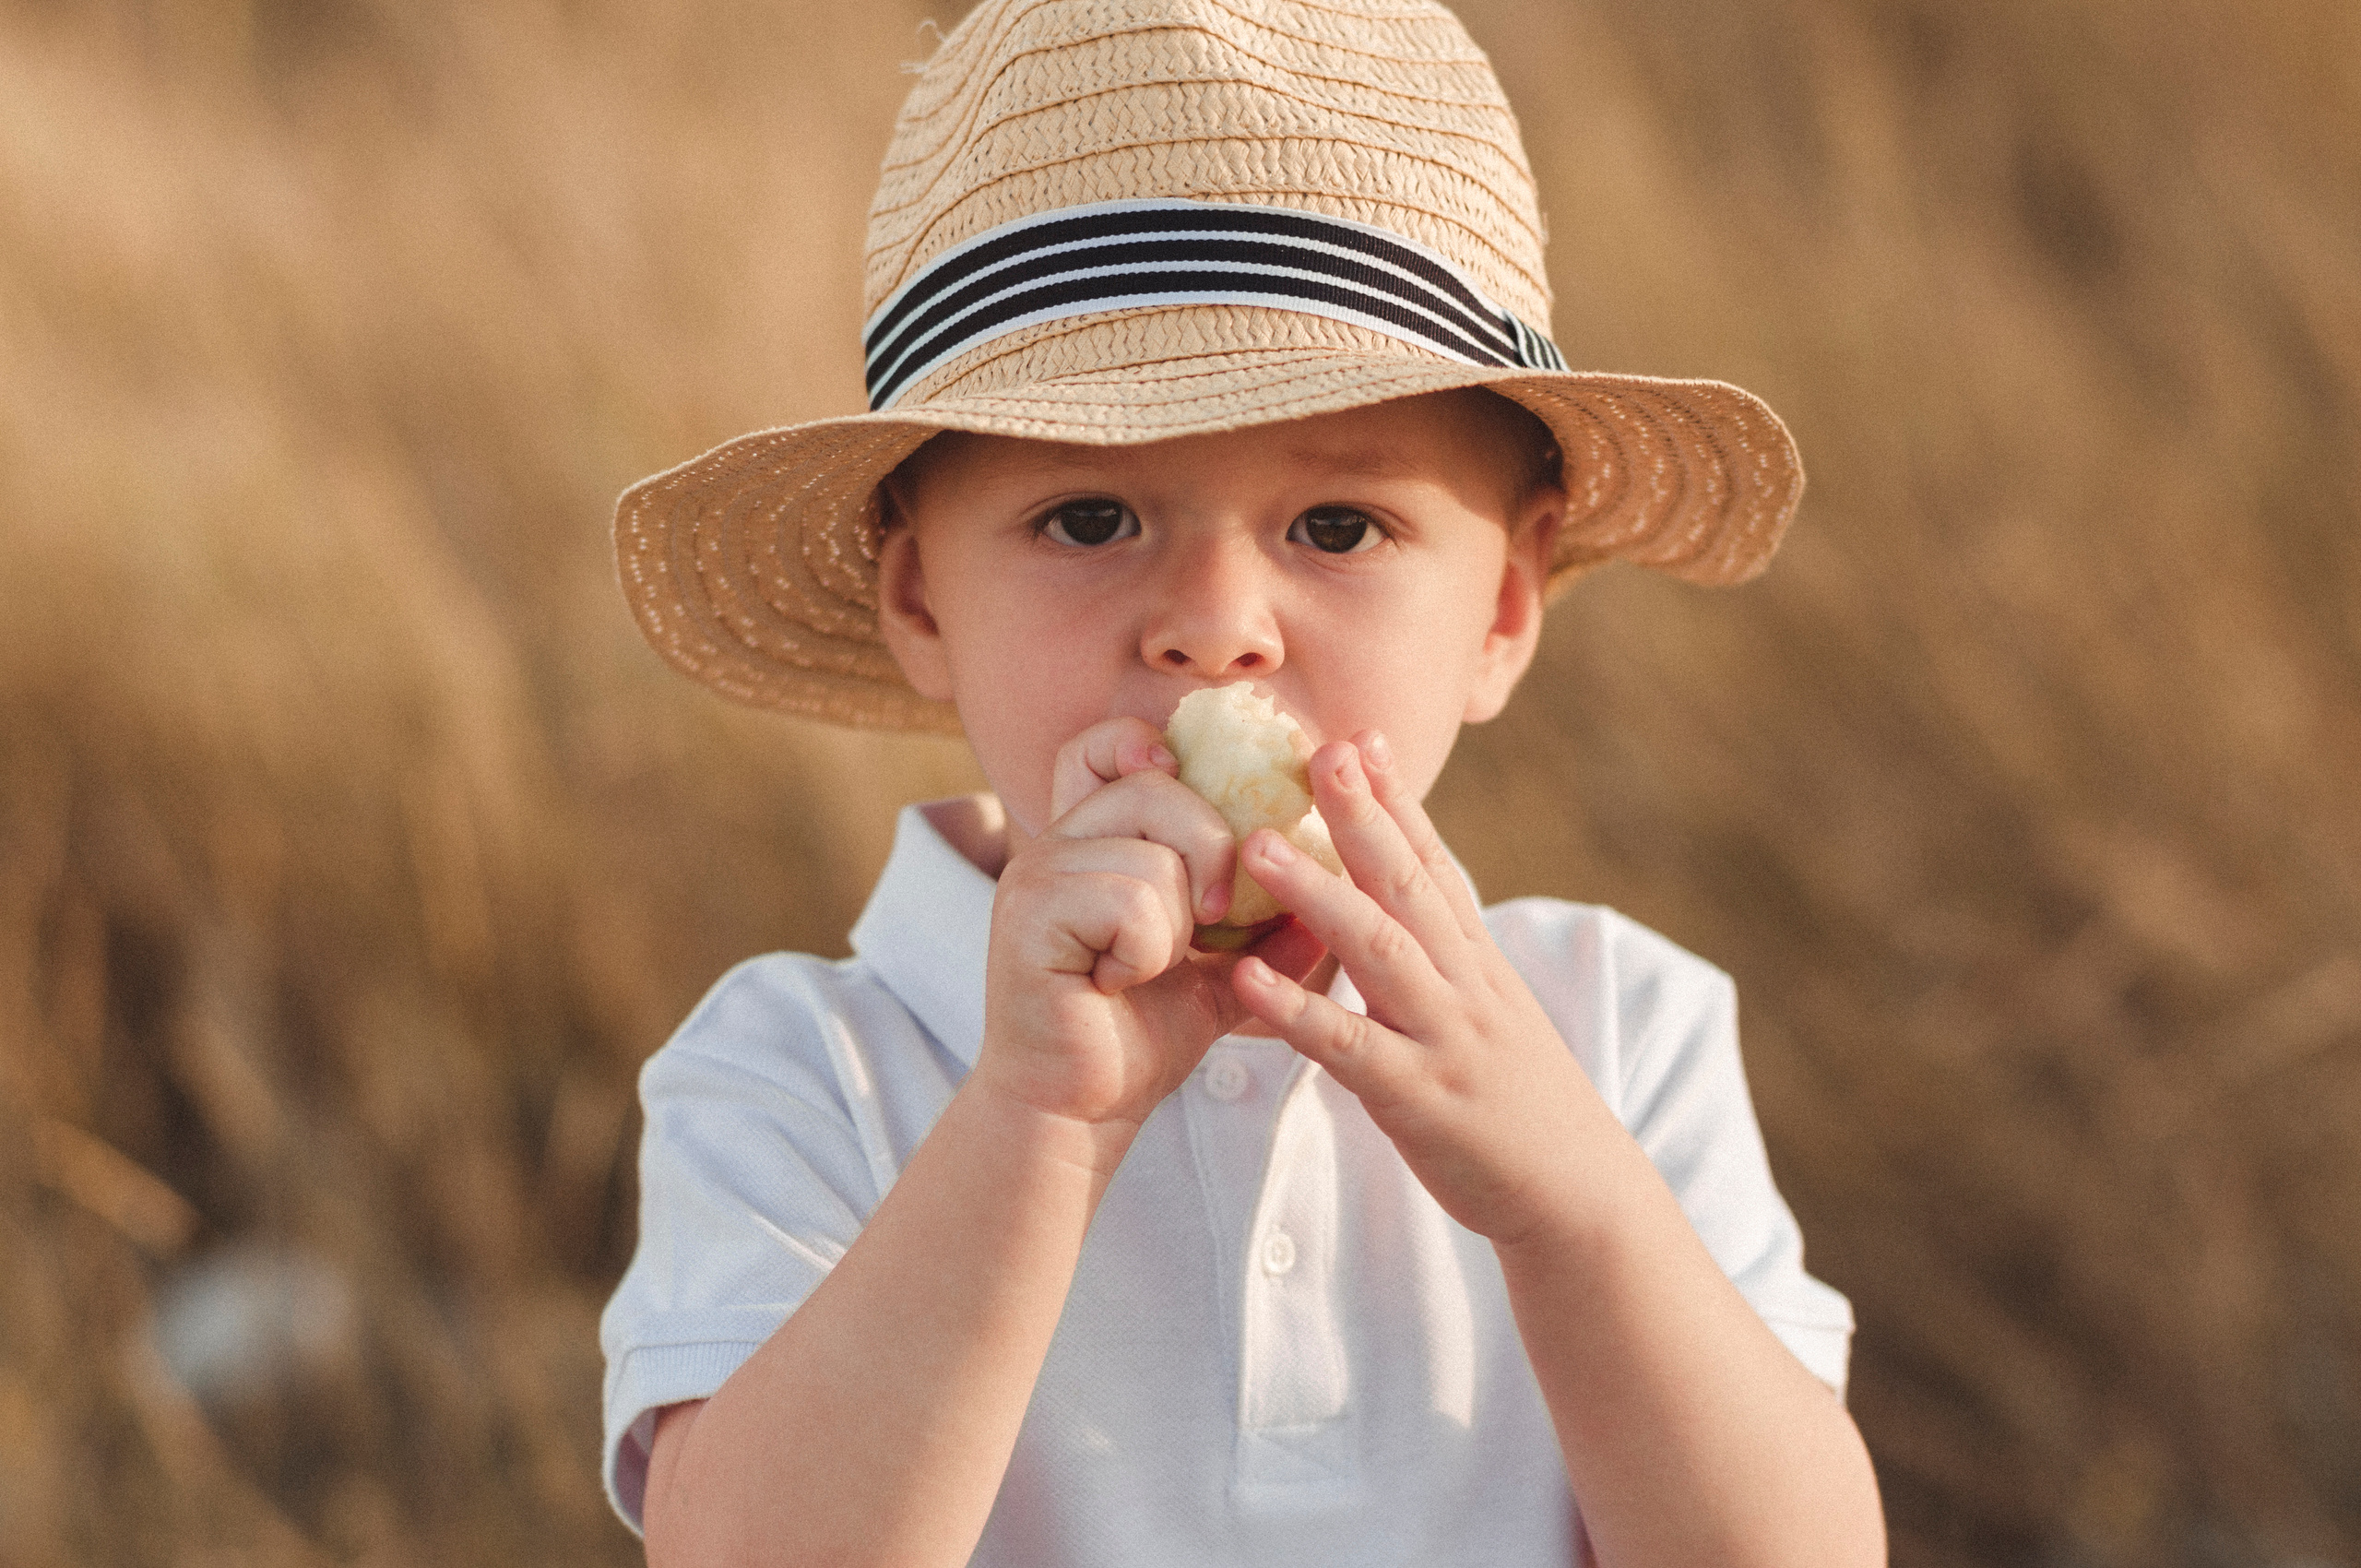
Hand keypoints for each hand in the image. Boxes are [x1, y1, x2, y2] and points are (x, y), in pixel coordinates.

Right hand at [976, 717, 1323, 1145]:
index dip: (1146, 742)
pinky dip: (1145, 952)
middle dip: (1210, 852)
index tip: (1182, 776)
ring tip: (1145, 968)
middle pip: (1156, 788)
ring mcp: (1034, 876)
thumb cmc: (1142, 1033)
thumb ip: (1269, 923)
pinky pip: (1129, 901)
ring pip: (1154, 855)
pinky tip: (1114, 985)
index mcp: (1090, 839)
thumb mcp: (1221, 969)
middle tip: (1210, 919)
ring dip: (1176, 925)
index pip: (1105, 745)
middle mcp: (1053, 844)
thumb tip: (1343, 881)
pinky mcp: (1025, 918)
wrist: (1080, 1111)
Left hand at [1229, 730, 1620, 1246]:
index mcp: (1478, 961)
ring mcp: (1443, 1037)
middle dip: (1360, 812)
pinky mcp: (1417, 1098)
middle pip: (1406, 883)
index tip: (1359, 738)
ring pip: (1377, 948)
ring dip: (1315, 891)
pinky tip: (1249, 976)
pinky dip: (1297, 1010)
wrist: (1580, 1196)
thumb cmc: (1520, 1104)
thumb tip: (1398, 908)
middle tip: (1319, 749)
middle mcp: (1464, 984)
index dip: (1396, 800)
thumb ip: (1446, 959)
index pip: (1435, 863)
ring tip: (1256, 843)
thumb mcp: (1491, 1013)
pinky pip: (1348, 1046)